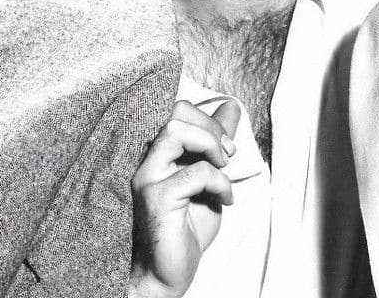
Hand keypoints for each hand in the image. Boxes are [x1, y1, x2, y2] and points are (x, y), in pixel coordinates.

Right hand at [129, 99, 241, 297]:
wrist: (168, 272)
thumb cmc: (187, 227)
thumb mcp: (210, 176)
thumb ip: (217, 142)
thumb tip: (230, 107)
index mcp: (159, 153)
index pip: (178, 108)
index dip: (209, 118)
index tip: (227, 146)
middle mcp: (148, 160)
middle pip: (176, 112)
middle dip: (212, 127)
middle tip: (228, 155)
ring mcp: (148, 178)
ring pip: (174, 131)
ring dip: (210, 145)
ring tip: (223, 168)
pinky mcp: (156, 199)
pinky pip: (195, 173)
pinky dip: (220, 182)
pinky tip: (224, 199)